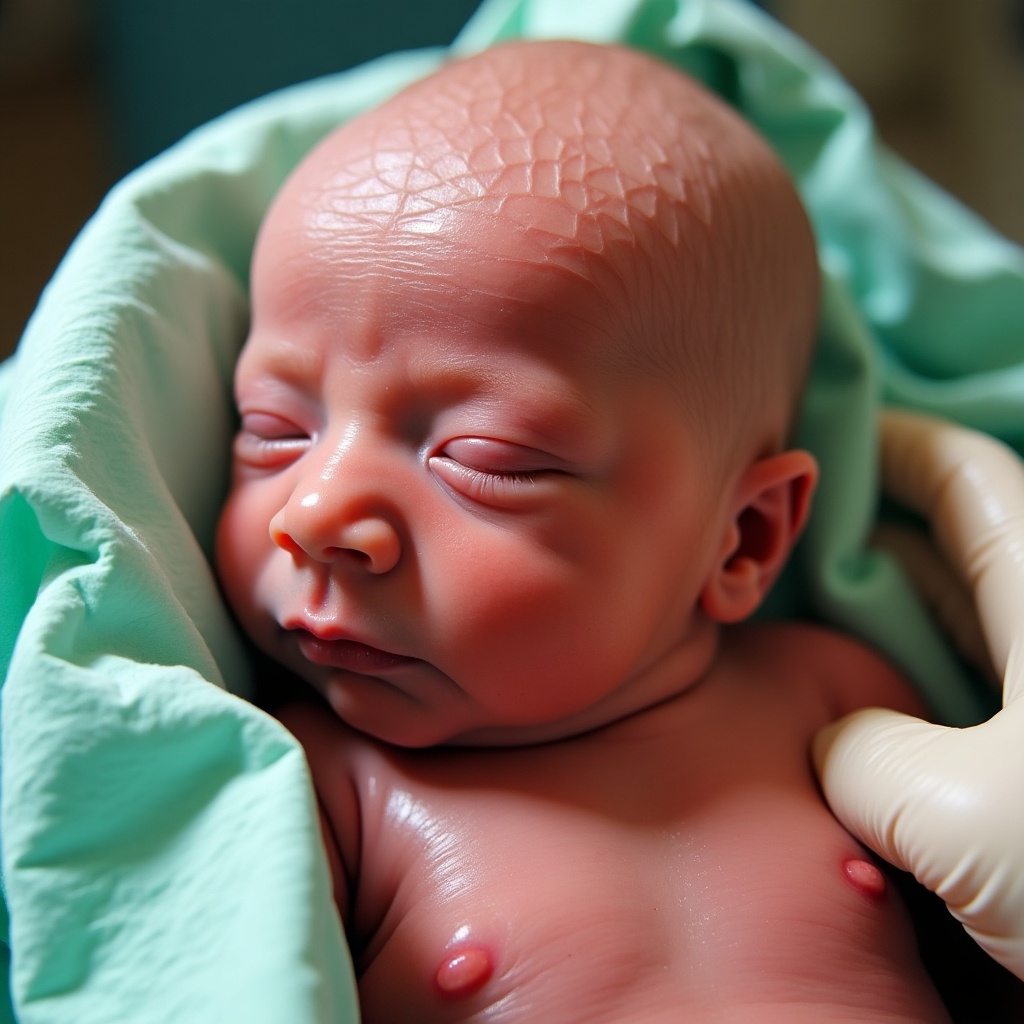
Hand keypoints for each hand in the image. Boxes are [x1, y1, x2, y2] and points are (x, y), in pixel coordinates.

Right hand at [813, 409, 1023, 979]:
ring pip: (959, 628)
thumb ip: (863, 756)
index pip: (965, 476)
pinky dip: (912, 693)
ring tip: (797, 633)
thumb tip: (840, 748)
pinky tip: (859, 719)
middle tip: (774, 557)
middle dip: (858, 543)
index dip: (888, 444)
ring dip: (880, 626)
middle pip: (949, 550)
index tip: (815, 440)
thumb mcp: (963, 815)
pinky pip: (970, 700)